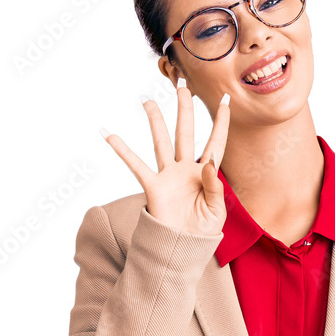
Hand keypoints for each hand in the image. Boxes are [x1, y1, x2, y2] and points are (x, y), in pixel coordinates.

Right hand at [100, 82, 229, 236]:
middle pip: (186, 132)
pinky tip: (109, 134)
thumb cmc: (203, 232)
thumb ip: (215, 187)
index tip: (225, 100)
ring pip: (161, 142)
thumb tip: (208, 163)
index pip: (216, 142)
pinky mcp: (153, 187)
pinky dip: (122, 150)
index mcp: (207, 174)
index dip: (221, 122)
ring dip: (155, 121)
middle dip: (185, 109)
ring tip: (147, 101)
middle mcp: (186, 169)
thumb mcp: (217, 211)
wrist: (183, 250)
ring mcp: (168, 176)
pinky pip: (136, 166)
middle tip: (182, 86)